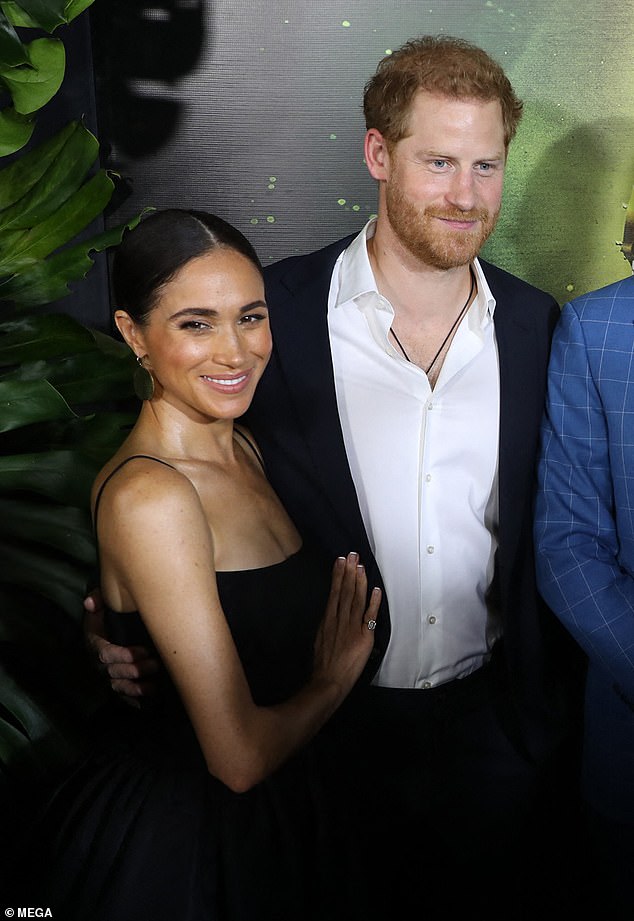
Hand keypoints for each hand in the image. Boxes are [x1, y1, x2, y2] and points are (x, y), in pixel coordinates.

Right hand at [83, 589, 160, 704]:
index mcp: (96, 645)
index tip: (144, 651)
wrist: (107, 633)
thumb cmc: (106, 618)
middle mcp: (101, 664)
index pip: (106, 654)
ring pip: (119, 687)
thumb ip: (97, 600)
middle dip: (135, 671)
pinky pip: (124, 697)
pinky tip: (148, 699)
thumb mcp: (100, 607)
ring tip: (154, 686)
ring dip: (136, 688)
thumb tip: (91, 602)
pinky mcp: (118, 685)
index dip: (124, 655)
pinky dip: (135, 700)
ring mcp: (108, 676)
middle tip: (155, 664)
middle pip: (115, 672)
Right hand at [313, 552, 380, 694]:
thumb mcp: (320, 639)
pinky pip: (369, 616)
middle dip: (349, 572)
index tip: (340, 561)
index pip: (334, 593)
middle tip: (352, 554)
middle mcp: (339, 620)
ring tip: (360, 565)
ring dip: (359, 581)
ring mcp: (352, 627)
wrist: (328, 681)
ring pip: (356, 599)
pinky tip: (376, 589)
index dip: (338, 576)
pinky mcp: (363, 637)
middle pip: (345, 591)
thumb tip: (330, 613)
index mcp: (328, 620)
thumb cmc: (323, 664)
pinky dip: (373, 602)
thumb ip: (327, 625)